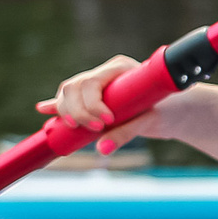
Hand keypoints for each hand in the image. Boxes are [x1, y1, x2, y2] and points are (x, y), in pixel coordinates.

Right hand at [39, 56, 175, 152]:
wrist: (173, 110)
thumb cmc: (165, 110)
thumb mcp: (148, 122)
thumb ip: (125, 134)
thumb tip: (100, 150)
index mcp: (120, 68)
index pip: (92, 81)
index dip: (91, 103)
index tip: (106, 121)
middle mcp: (104, 73)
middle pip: (74, 86)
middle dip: (77, 110)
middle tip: (95, 129)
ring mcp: (95, 84)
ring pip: (67, 92)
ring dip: (66, 111)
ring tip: (76, 128)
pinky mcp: (91, 98)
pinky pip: (69, 99)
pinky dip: (56, 106)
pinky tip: (44, 109)